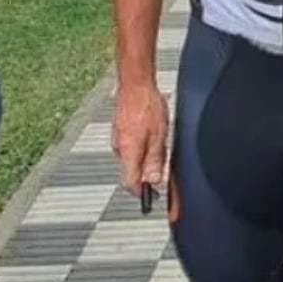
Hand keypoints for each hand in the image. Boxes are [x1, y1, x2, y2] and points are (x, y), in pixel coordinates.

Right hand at [112, 79, 169, 194]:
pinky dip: (142, 148)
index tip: (154, 198)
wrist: (135, 83)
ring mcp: (118, 139)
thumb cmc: (146, 105)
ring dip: (146, 160)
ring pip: (132, 160)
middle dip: (148, 176)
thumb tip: (154, 181)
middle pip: (131, 173)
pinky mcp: (120, 131)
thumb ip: (155, 160)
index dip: (143, 194)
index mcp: (128, 153)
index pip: (130, 184)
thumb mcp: (158, 136)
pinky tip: (153, 137)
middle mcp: (119, 148)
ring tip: (160, 145)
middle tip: (164, 170)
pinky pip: (131, 148)